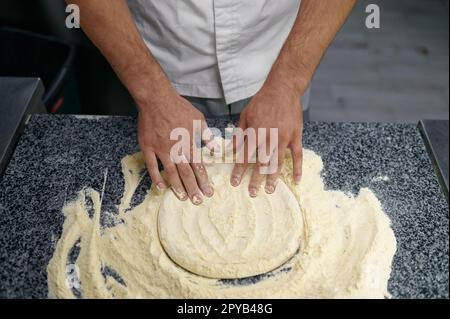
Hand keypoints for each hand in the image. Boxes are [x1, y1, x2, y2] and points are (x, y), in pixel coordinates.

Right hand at [138, 88, 213, 204]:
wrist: (156, 99)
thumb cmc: (179, 107)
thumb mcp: (199, 119)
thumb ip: (207, 136)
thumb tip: (216, 149)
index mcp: (189, 143)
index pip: (199, 166)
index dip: (204, 180)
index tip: (208, 192)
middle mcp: (176, 149)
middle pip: (186, 173)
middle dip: (193, 188)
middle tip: (198, 201)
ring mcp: (161, 149)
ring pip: (170, 173)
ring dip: (178, 187)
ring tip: (183, 198)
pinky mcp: (148, 147)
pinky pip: (151, 166)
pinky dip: (156, 177)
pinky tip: (161, 187)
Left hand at [230, 81, 303, 196]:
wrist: (283, 89)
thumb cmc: (261, 102)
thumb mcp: (245, 115)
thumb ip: (239, 134)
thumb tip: (229, 150)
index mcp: (255, 133)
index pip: (244, 157)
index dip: (239, 171)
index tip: (235, 183)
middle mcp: (269, 138)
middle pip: (261, 164)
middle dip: (255, 179)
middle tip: (252, 193)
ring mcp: (284, 138)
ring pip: (278, 162)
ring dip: (273, 178)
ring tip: (269, 190)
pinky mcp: (296, 136)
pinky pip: (297, 155)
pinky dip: (297, 168)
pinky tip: (296, 180)